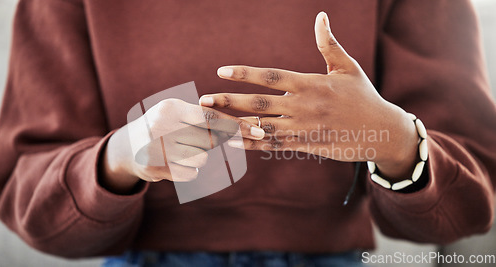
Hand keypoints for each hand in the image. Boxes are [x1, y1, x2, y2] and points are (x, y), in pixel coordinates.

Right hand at [100, 98, 264, 193]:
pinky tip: (172, 161)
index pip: (212, 116)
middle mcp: (161, 126)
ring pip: (202, 158)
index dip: (237, 125)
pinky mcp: (156, 170)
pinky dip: (187, 169)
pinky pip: (190, 173)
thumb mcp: (178, 113)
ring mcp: (157, 149)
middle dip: (208, 141)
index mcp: (170, 108)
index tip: (260, 131)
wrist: (128, 148)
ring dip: (197, 156)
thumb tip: (249, 126)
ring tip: (178, 149)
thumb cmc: (163, 126)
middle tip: (191, 138)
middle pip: (209, 139)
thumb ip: (207, 117)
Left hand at [199, 12, 417, 180]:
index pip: (271, 76)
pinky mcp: (306, 146)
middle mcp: (303, 106)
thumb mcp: (347, 67)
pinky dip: (252, 145)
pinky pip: (274, 146)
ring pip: (262, 128)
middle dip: (229, 102)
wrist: (381, 131)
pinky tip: (232, 143)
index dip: (245, 73)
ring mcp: (303, 128)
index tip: (221, 71)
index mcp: (311, 84)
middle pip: (259, 104)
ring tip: (210, 124)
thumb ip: (328, 44)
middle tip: (203, 101)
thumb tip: (321, 15)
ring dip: (234, 126)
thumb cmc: (364, 96)